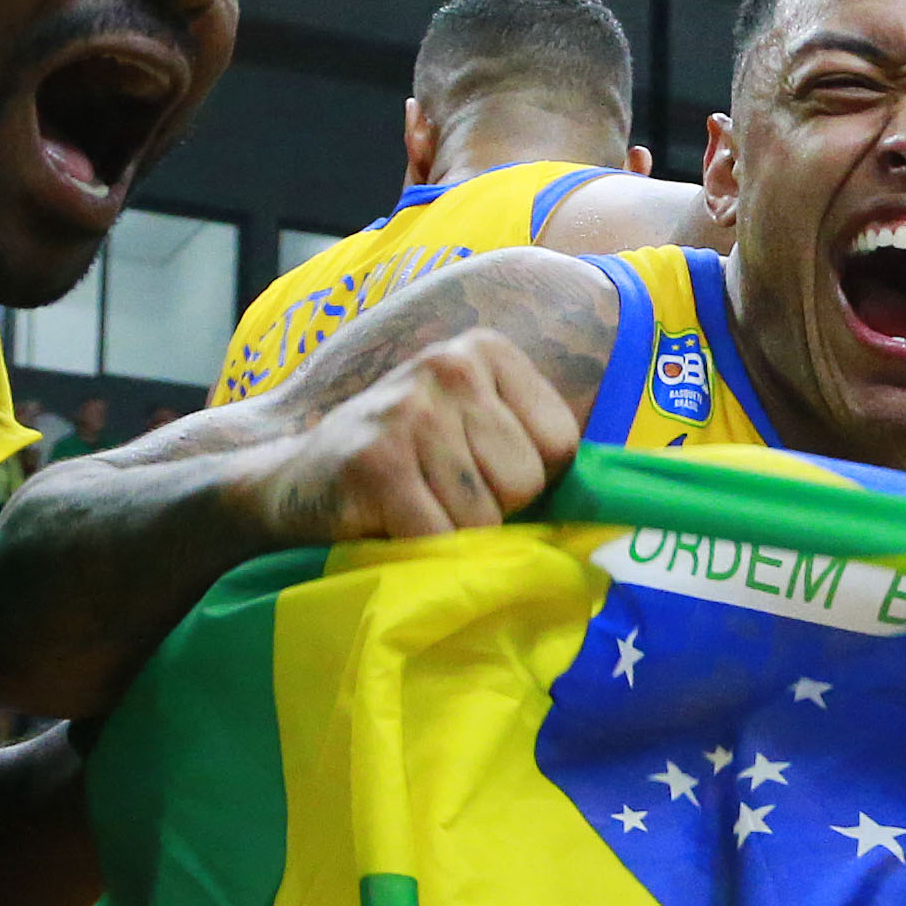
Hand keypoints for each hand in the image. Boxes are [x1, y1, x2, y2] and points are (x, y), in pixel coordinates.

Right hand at [236, 328, 579, 543]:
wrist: (283, 484)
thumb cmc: (398, 470)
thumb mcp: (467, 430)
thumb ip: (530, 444)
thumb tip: (622, 496)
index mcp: (485, 352)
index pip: (562, 448)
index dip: (528, 486)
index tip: (475, 478)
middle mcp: (450, 366)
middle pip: (527, 482)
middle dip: (490, 511)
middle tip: (434, 497)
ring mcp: (409, 409)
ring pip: (486, 517)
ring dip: (449, 536)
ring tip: (408, 509)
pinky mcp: (375, 460)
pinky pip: (438, 539)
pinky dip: (416, 553)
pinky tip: (383, 525)